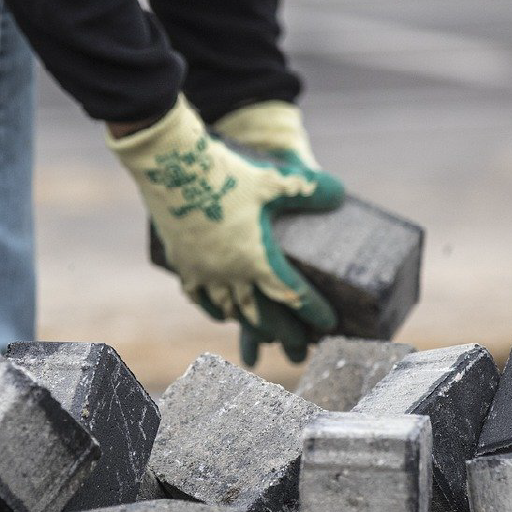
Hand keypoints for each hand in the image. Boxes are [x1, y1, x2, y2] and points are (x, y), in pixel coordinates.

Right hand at [110, 96, 341, 361]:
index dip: (314, 310)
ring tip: (257, 330)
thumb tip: (340, 196)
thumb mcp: (274, 178)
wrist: (170, 164)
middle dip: (281, 332)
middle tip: (297, 346)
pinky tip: (213, 308)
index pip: (292, 294)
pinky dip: (208, 305)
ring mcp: (202, 271)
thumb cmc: (227, 171)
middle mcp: (229, 274)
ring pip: (226, 308)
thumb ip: (310, 189)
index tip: (329, 323)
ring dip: (244, 321)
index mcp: (257, 259)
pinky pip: (195, 294)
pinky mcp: (181, 262)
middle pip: (260, 314)